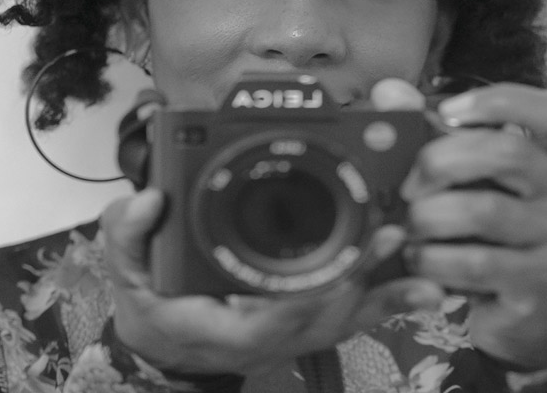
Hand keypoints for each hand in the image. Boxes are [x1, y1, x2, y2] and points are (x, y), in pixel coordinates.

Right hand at [100, 189, 445, 375]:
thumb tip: (148, 200)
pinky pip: (354, 313)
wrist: (171, 346)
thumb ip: (128, 235)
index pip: (278, 318)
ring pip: (349, 314)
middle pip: (329, 316)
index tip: (342, 265)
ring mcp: (297, 332)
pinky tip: (420, 284)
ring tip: (409, 242)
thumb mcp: (126, 272)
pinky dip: (388, 297)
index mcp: (230, 328)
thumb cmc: (157, 312)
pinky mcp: (310, 322)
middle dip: (364, 276)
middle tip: (391, 232)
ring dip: (385, 284)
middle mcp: (273, 337)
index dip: (312, 295)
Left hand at [394, 80, 546, 369]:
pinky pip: (472, 262)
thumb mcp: (479, 186)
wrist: (532, 320)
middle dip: (441, 161)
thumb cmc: (499, 240)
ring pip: (482, 211)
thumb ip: (437, 137)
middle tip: (409, 186)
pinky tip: (419, 261)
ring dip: (428, 218)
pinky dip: (432, 259)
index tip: (445, 112)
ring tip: (409, 229)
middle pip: (508, 152)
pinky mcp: (538, 285)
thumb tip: (390, 94)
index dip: (499, 103)